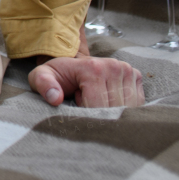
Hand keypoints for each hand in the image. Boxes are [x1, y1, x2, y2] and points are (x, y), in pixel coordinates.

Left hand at [28, 54, 143, 107]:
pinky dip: (123, 108)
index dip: (86, 111)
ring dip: (111, 111)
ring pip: (127, 110)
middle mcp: (115, 67)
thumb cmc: (56, 76)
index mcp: (93, 68)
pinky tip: (108, 100)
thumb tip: (55, 98)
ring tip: (95, 100)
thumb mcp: (41, 77)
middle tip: (85, 102)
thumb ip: (44, 85)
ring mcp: (128, 71)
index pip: (98, 106)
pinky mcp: (136, 77)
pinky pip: (136, 105)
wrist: (70, 66)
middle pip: (114, 110)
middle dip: (99, 113)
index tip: (76, 103)